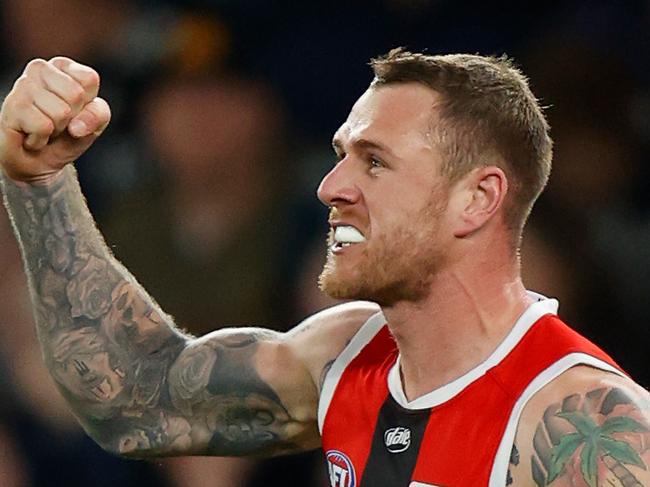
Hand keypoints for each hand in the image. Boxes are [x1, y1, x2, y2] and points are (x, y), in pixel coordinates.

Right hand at [0, 57, 110, 183]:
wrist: (38, 161)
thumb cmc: (66, 136)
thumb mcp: (94, 124)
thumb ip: (98, 115)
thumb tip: (77, 126)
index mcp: (63, 67)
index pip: (89, 79)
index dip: (88, 104)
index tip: (76, 112)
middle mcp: (40, 69)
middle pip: (76, 95)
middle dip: (72, 118)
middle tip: (58, 123)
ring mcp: (23, 85)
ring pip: (61, 112)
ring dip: (56, 129)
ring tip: (45, 128)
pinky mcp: (12, 105)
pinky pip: (43, 127)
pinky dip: (41, 139)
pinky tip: (31, 136)